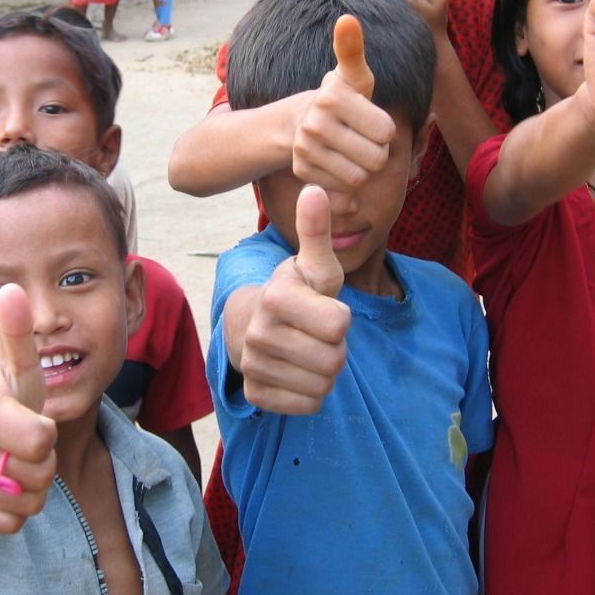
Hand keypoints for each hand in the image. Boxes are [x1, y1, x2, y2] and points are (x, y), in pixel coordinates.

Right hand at [0, 284, 56, 532]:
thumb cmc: (2, 399)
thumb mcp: (14, 369)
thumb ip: (17, 332)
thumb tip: (14, 288)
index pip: (41, 438)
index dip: (47, 434)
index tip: (34, 423)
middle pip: (41, 475)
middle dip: (45, 462)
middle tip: (30, 445)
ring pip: (29, 502)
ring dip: (34, 487)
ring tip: (18, 462)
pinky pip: (12, 523)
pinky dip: (17, 510)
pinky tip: (6, 486)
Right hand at [240, 185, 349, 413]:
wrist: (252, 323)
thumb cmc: (296, 292)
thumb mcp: (312, 264)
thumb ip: (317, 231)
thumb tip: (315, 188)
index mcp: (276, 298)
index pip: (340, 326)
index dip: (341, 318)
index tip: (324, 308)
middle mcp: (258, 333)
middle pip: (334, 360)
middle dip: (335, 348)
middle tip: (316, 333)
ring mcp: (254, 366)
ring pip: (323, 386)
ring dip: (325, 371)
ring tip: (308, 349)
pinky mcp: (256, 394)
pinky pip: (308, 406)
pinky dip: (311, 393)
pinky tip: (298, 371)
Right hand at [291, 15, 395, 192]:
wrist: (299, 123)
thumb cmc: (342, 100)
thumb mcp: (352, 77)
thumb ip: (353, 50)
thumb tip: (347, 18)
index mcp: (332, 97)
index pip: (387, 133)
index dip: (386, 131)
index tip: (370, 121)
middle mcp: (314, 123)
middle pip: (376, 159)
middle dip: (376, 154)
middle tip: (362, 140)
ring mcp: (305, 149)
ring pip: (359, 179)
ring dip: (362, 171)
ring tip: (351, 154)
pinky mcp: (301, 172)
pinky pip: (341, 194)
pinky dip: (346, 188)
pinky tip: (338, 169)